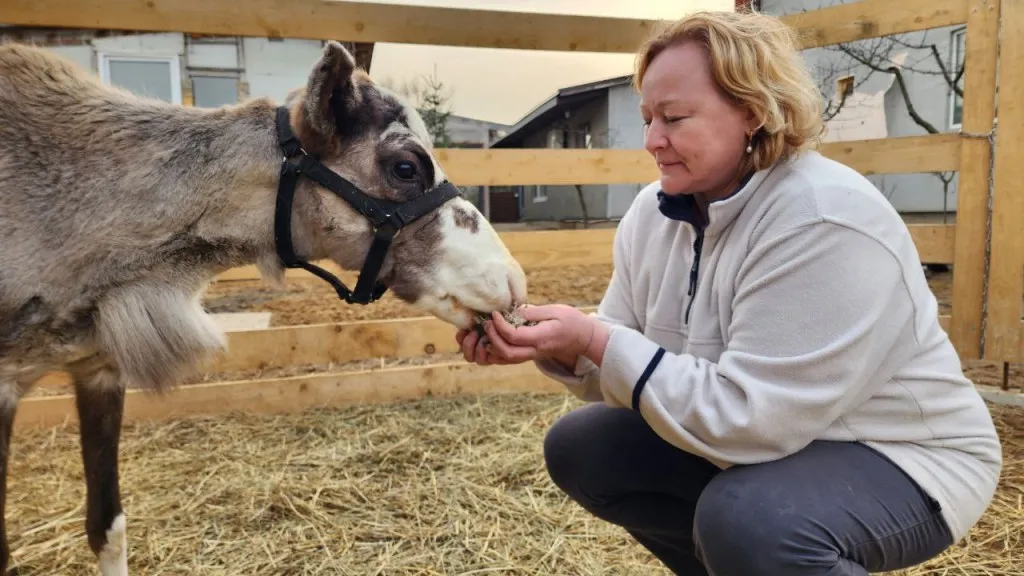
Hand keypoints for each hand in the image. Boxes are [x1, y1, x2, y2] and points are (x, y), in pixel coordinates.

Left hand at [456, 304, 608, 366]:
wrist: (583, 338)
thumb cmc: (571, 321)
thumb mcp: (555, 310)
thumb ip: (533, 312)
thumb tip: (513, 312)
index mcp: (541, 338)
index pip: (514, 336)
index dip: (500, 326)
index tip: (495, 314)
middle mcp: (535, 351)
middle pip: (506, 353)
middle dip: (492, 339)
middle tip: (487, 323)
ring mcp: (532, 355)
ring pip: (505, 360)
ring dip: (491, 348)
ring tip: (486, 331)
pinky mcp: (529, 355)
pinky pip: (508, 359)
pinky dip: (495, 352)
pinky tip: (491, 339)